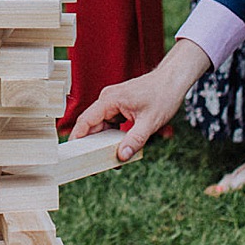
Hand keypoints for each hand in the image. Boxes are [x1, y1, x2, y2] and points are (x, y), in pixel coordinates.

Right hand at [69, 40, 210, 162]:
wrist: (172, 81)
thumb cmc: (162, 95)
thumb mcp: (150, 122)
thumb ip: (135, 140)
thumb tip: (122, 156)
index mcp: (110, 100)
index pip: (86, 120)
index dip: (78, 137)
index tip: (72, 152)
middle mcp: (108, 99)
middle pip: (92, 124)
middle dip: (92, 143)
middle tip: (92, 163)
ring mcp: (113, 102)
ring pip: (102, 125)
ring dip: (104, 140)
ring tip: (106, 158)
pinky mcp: (120, 105)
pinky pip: (111, 122)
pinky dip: (113, 134)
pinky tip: (119, 146)